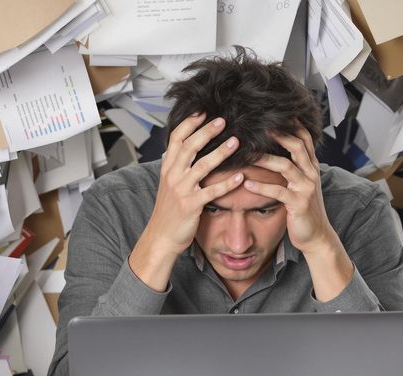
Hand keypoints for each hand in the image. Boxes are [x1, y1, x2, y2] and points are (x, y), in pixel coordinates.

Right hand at [146, 113, 243, 255]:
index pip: (176, 139)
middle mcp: (173, 176)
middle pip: (190, 147)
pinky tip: (240, 177)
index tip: (203, 112)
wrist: (161, 236)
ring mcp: (182, 190)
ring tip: (236, 142)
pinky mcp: (191, 205)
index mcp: (167, 168)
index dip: (189, 124)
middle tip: (223, 121)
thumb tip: (189, 148)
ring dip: (220, 153)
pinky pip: (212, 192)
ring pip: (202, 166)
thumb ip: (177, 166)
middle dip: (206, 132)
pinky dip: (227, 184)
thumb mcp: (169, 184)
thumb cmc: (169, 211)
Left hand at [243, 128, 336, 254]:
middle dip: (279, 134)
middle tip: (258, 126)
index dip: (292, 125)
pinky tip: (247, 183)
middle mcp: (311, 174)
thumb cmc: (304, 209)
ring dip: (265, 159)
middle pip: (297, 146)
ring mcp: (306, 188)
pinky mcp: (299, 204)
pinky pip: (278, 191)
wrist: (316, 236)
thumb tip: (277, 151)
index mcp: (311, 167)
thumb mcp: (303, 185)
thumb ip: (295, 167)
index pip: (304, 139)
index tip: (275, 113)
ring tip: (246, 154)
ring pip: (286, 166)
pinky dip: (262, 186)